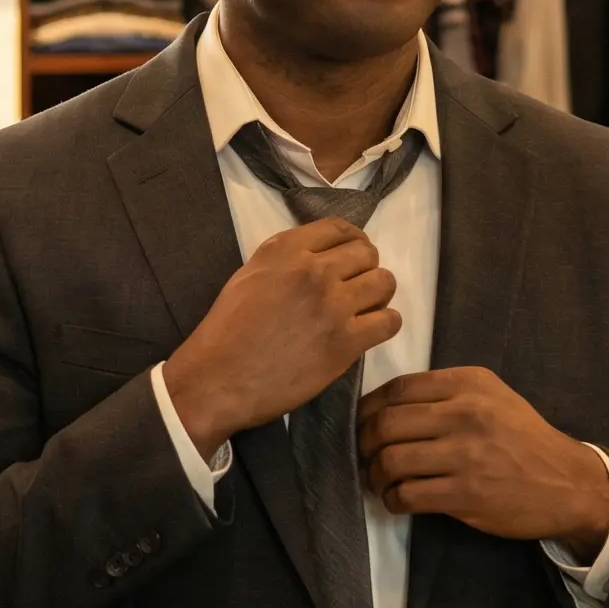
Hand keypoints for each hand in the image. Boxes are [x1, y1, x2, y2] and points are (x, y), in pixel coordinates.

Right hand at [166, 221, 398, 459]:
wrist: (219, 379)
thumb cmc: (227, 330)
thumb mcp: (250, 274)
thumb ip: (287, 258)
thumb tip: (320, 256)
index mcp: (287, 249)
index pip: (341, 228)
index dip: (353, 241)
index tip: (352, 257)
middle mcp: (315, 270)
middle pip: (367, 253)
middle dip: (365, 268)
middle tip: (356, 288)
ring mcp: (334, 305)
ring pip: (384, 283)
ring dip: (379, 295)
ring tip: (366, 309)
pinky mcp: (346, 342)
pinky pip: (389, 322)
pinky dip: (385, 324)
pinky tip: (370, 331)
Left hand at [357, 368, 608, 560]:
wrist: (567, 483)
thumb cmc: (524, 438)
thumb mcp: (494, 397)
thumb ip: (448, 393)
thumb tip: (388, 406)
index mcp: (470, 383)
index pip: (398, 388)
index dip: (369, 408)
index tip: (363, 424)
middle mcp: (466, 413)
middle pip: (386, 423)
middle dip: (365, 443)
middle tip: (366, 456)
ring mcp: (465, 454)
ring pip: (390, 460)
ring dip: (376, 475)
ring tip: (382, 481)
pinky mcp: (465, 493)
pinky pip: (407, 495)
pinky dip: (393, 500)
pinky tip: (399, 500)